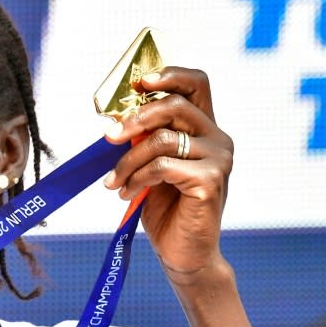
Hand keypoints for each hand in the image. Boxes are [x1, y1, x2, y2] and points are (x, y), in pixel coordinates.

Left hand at [102, 67, 233, 287]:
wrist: (181, 251)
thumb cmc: (165, 207)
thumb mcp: (150, 165)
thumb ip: (144, 139)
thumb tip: (115, 119)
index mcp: (204, 128)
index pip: (196, 84)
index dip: (168, 75)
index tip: (138, 81)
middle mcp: (218, 139)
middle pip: (175, 105)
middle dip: (134, 119)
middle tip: (108, 137)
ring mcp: (219, 159)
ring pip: (163, 139)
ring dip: (128, 160)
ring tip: (113, 182)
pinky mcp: (211, 181)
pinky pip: (163, 166)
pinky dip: (136, 178)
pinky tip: (126, 193)